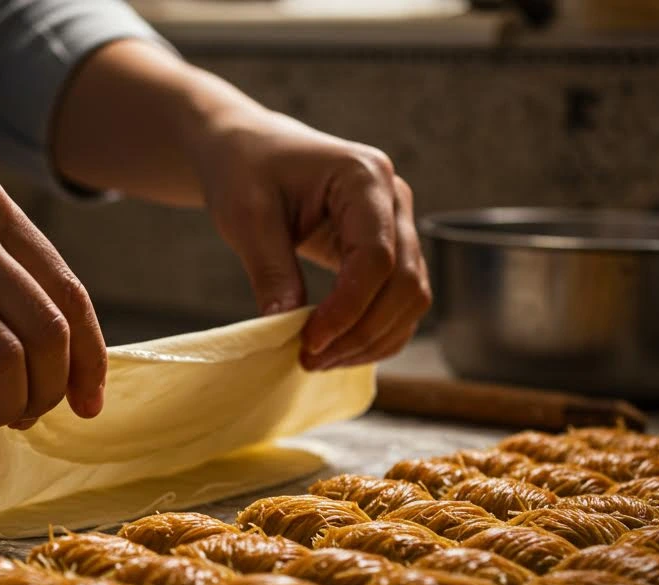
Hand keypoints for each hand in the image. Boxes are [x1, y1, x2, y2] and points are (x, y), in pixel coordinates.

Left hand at [192, 110, 430, 369]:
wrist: (251, 151)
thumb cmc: (246, 171)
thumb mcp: (246, 216)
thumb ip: (270, 268)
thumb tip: (284, 324)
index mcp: (364, 176)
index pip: (375, 256)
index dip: (349, 308)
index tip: (309, 342)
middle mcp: (394, 199)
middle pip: (405, 282)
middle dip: (361, 331)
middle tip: (310, 360)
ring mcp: (398, 224)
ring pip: (412, 298)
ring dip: (372, 339)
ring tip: (319, 360)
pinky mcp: (390, 248)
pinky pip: (399, 301)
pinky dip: (376, 332)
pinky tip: (337, 349)